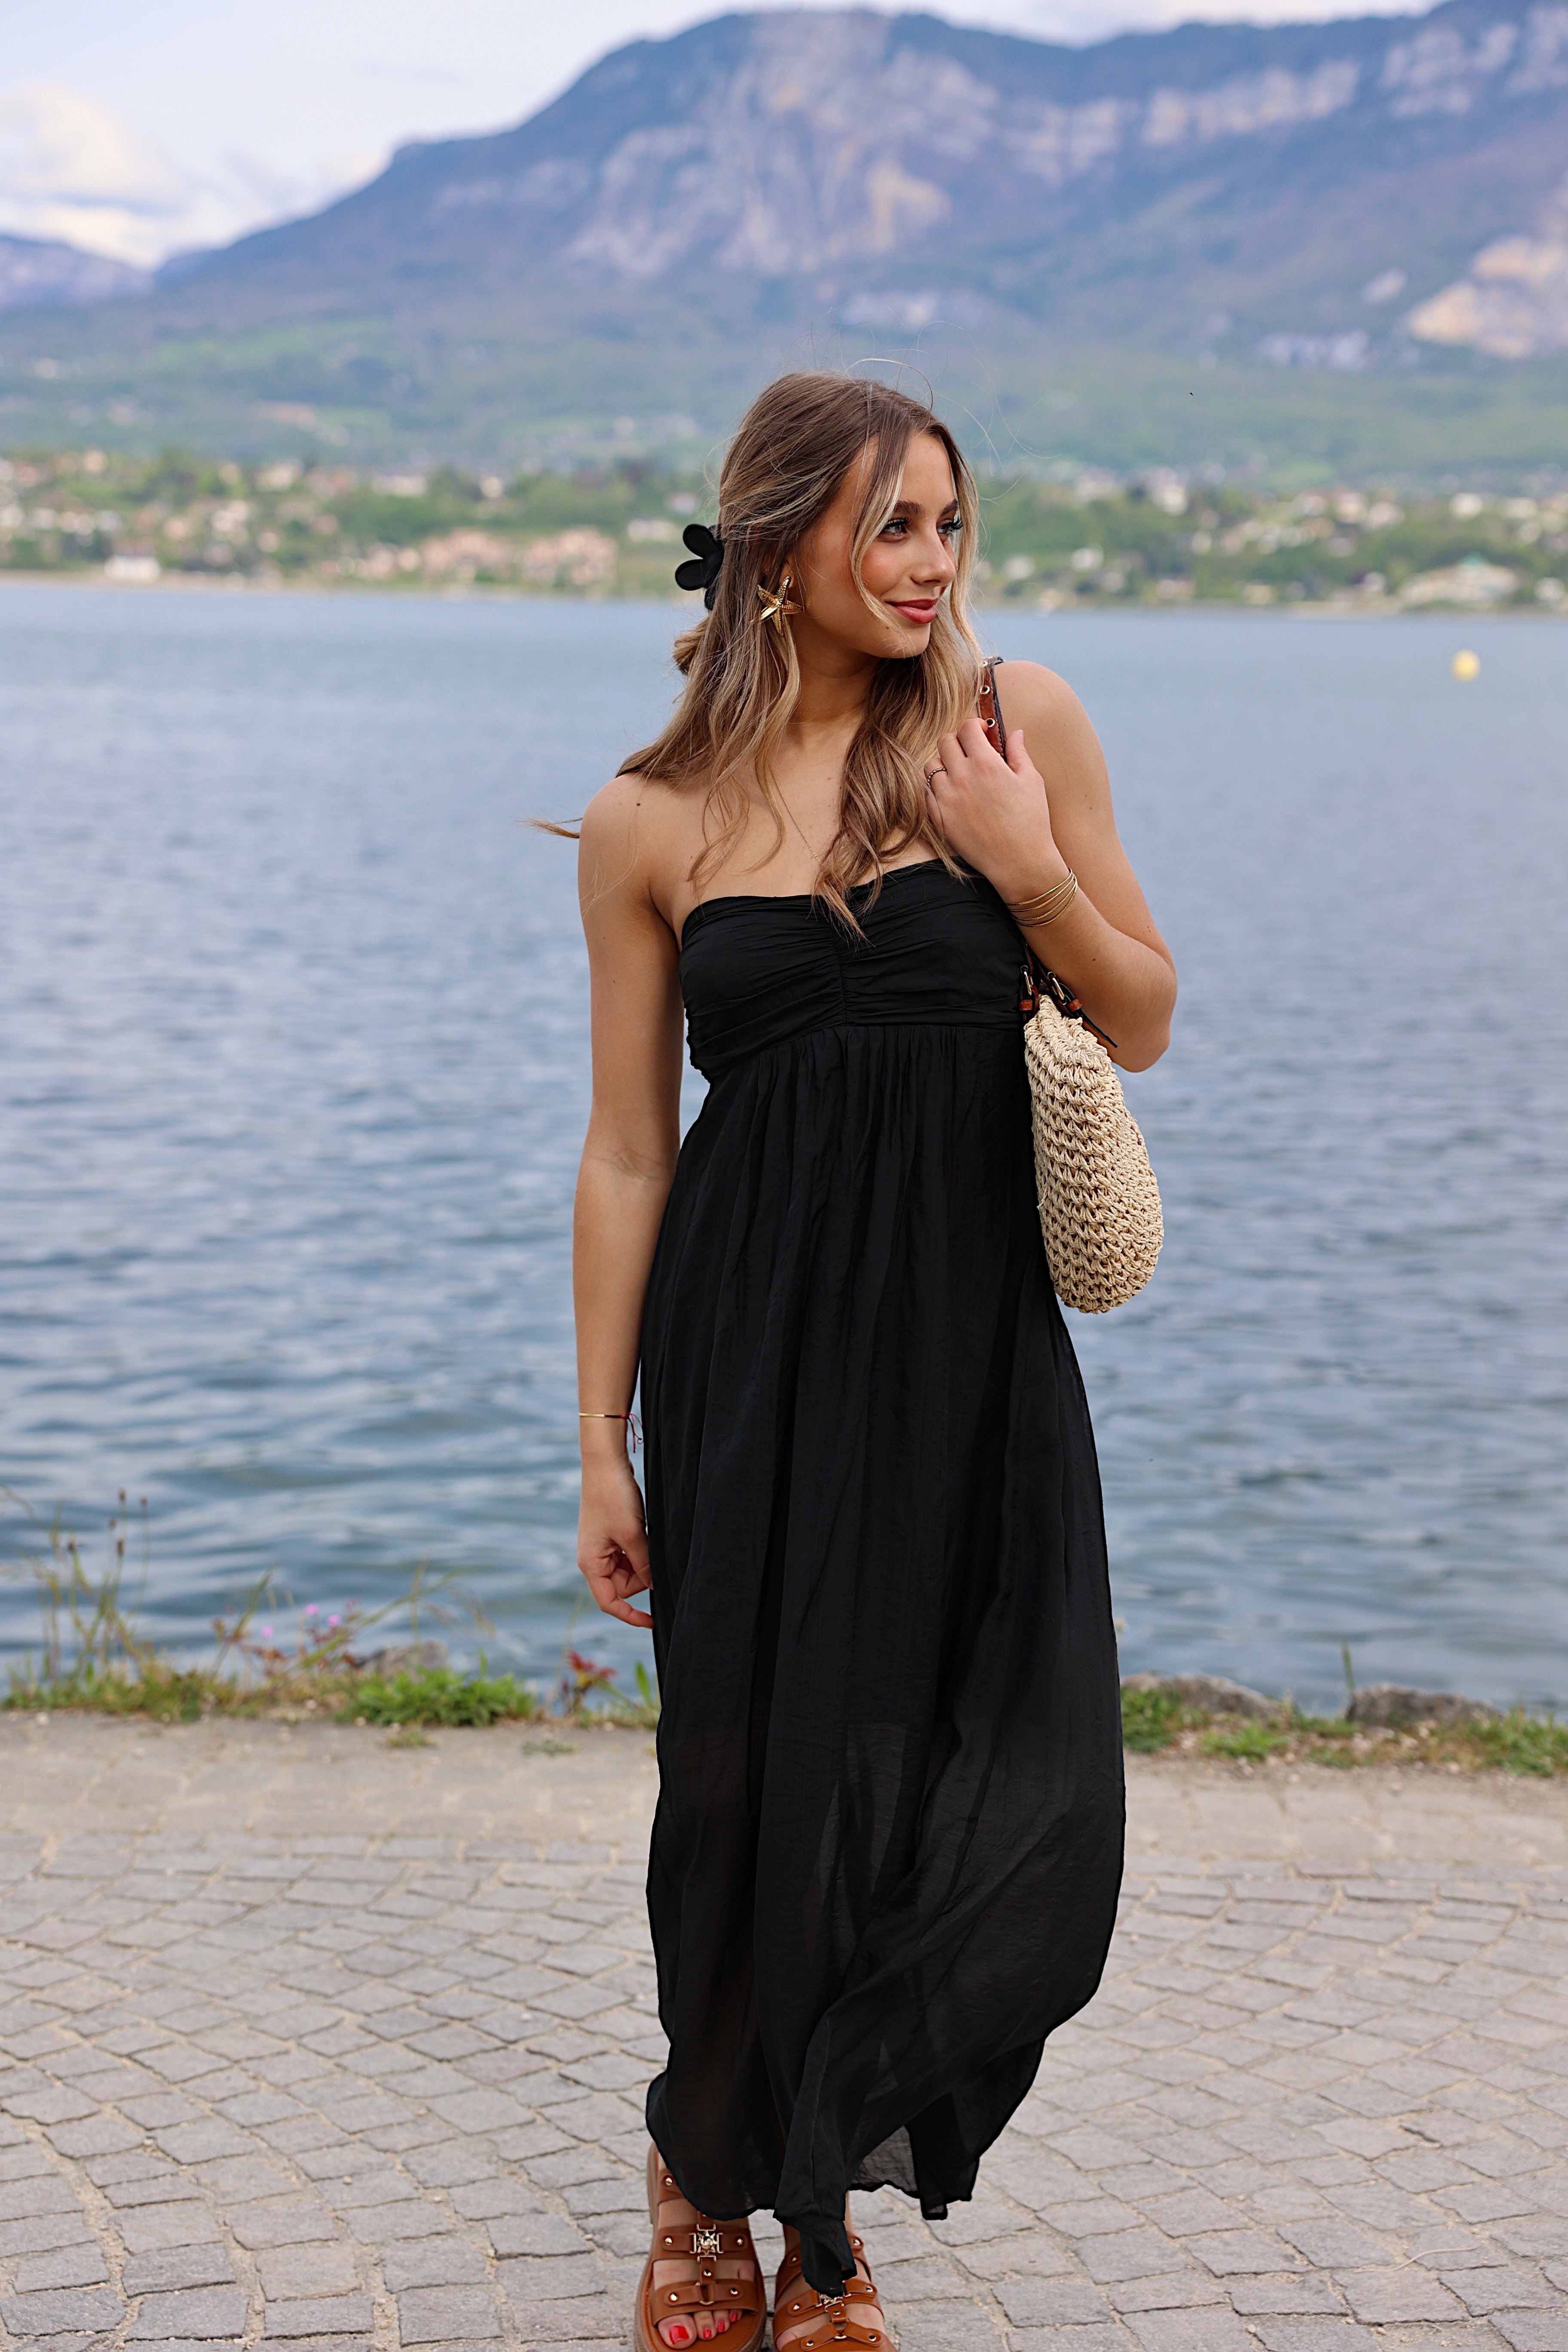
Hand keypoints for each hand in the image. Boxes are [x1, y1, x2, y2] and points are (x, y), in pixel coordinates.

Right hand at [578, 1455, 652, 1627]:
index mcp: (591, 1564)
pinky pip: (629, 1554)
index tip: (654, 1622)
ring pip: (629, 1570)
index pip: (609, 1602)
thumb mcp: (633, 1534)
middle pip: (622, 1586)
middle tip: (652, 1552)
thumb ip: (644, 1565)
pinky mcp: (611, 1535)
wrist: (605, 1463)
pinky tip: (645, 1531)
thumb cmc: (613, 1496)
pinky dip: (641, 1550)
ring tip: (646, 1535)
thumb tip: (655, 1587)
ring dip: (643, 1561)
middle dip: (641, 1577)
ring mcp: (602, 1547)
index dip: (631, 1616)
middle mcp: (593, 1559)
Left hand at [925, 717, 1063, 902]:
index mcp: (986, 764)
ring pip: (931, 766)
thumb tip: (1015, 733)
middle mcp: (962, 777)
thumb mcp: (1031, 781)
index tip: (981, 732)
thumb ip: (1019, 753)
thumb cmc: (1031, 821)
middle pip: (945, 742)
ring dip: (943, 763)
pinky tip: (951, 792)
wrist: (1019, 862)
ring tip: (959, 772)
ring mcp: (946, 799)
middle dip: (958, 741)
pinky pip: (926, 792)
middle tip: (971, 751)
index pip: (966, 728)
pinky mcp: (939, 818)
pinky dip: (936, 787)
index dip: (974, 726)